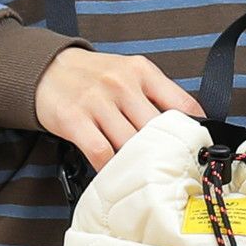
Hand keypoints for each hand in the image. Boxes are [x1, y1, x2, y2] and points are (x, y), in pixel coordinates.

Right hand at [35, 48, 205, 170]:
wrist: (46, 68)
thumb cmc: (94, 77)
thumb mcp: (130, 74)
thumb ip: (157, 97)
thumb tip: (188, 129)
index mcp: (142, 72)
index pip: (182, 105)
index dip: (195, 133)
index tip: (199, 152)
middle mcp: (122, 84)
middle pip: (157, 129)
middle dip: (166, 153)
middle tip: (171, 173)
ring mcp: (97, 101)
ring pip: (131, 144)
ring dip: (139, 164)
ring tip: (145, 177)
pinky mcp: (75, 119)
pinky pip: (101, 153)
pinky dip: (110, 169)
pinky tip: (115, 175)